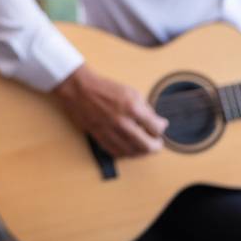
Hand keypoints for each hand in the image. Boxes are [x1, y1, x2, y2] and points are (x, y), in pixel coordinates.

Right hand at [52, 64, 167, 158]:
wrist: (79, 89)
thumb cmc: (104, 88)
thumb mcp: (130, 91)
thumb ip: (145, 108)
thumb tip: (156, 121)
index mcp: (132, 108)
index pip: (155, 127)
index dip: (161, 128)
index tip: (161, 126)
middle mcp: (122, 123)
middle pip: (147, 146)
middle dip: (156, 146)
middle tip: (157, 142)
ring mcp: (110, 132)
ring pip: (132, 152)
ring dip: (142, 152)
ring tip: (144, 146)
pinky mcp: (100, 138)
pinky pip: (117, 152)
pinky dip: (126, 153)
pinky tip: (129, 148)